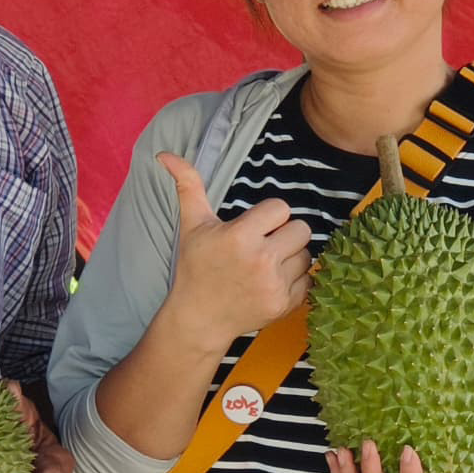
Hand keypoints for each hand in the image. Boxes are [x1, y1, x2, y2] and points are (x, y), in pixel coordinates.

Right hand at [158, 152, 311, 348]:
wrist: (199, 318)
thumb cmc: (195, 268)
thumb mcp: (192, 225)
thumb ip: (188, 186)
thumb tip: (165, 154)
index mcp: (240, 236)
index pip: (281, 208)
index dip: (269, 215)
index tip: (254, 227)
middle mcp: (261, 260)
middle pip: (301, 229)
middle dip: (285, 234)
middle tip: (264, 244)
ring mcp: (275, 285)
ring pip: (307, 256)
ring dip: (291, 257)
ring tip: (267, 265)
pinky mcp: (285, 305)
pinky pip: (308, 281)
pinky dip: (294, 281)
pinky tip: (272, 282)